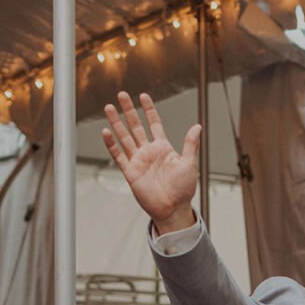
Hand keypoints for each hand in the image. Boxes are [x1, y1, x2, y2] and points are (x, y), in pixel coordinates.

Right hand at [101, 91, 200, 231]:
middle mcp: (149, 152)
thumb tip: (197, 126)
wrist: (173, 209)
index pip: (154, 124)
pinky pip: (119, 155)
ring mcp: (138, 161)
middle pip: (135, 126)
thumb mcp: (190, 164)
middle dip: (129, 110)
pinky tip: (106, 132)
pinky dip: (112, 144)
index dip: (149, 110)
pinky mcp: (130, 172)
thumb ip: (191, 144)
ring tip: (109, 107)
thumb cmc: (183, 189)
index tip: (143, 96)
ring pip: (124, 137)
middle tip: (122, 95)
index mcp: (163, 148)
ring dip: (117, 123)